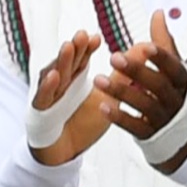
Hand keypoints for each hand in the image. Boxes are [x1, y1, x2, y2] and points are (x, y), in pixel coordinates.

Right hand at [28, 28, 113, 165]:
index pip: (81, 59)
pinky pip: (43, 98)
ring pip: (54, 75)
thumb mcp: (108, 97)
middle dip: (75, 49)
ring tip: (69, 47)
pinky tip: (54, 76)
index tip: (96, 38)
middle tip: (83, 35)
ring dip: (61, 61)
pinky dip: (47, 87)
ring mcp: (50, 96)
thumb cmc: (83, 122)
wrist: (66, 151)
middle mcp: (61, 83)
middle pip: (68, 63)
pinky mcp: (41, 113)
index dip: (87, 48)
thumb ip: (124, 74)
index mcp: (75, 78)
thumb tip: (144, 50)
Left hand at [97, 7, 186, 148]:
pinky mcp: (150, 135)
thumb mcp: (174, 69)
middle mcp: (176, 100)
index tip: (145, 45)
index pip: (174, 67)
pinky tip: (102, 106)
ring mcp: (164, 119)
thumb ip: (164, 43)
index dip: (161, 57)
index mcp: (183, 81)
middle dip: (136, 71)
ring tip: (98, 79)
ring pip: (143, 105)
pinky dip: (119, 117)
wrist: (184, 136)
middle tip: (113, 56)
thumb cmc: (174, 93)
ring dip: (121, 92)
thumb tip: (157, 13)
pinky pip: (134, 126)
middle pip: (158, 85)